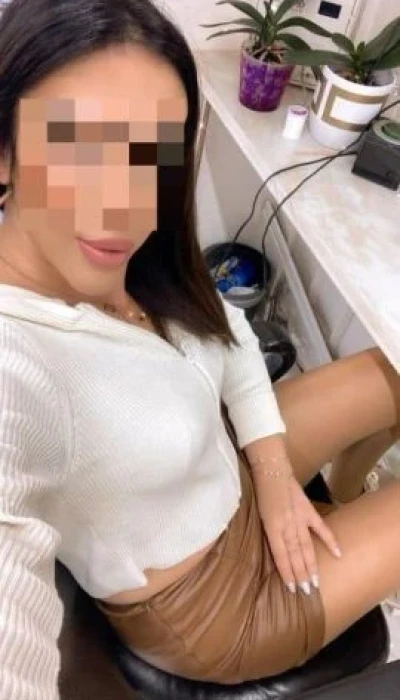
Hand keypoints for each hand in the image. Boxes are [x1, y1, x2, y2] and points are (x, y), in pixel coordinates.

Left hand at [257, 475, 341, 594]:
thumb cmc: (259, 493)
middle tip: (306, 592)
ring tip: (316, 583)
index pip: (281, 555)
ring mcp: (299, 518)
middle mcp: (287, 525)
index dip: (287, 572)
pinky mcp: (308, 510)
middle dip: (301, 574)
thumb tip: (271, 552)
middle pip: (295, 554)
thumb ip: (266, 533)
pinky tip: (337, 554)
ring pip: (306, 546)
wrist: (270, 470)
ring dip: (311, 565)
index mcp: (272, 527)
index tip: (292, 589)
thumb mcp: (256, 515)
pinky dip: (329, 540)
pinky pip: (320, 527)